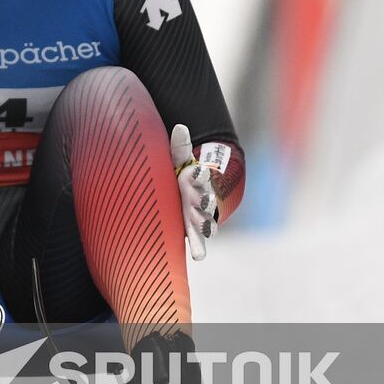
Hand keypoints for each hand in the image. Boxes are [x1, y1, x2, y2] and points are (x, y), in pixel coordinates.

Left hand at [170, 124, 218, 260]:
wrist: (185, 192)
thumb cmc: (179, 174)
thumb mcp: (177, 159)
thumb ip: (179, 147)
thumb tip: (180, 127)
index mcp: (196, 180)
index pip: (200, 175)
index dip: (198, 174)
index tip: (194, 171)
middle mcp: (201, 198)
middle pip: (206, 200)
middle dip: (205, 200)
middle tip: (202, 200)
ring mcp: (198, 215)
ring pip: (206, 221)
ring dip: (205, 224)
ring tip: (205, 228)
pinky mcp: (192, 230)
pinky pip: (198, 241)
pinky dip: (199, 249)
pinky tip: (198, 256)